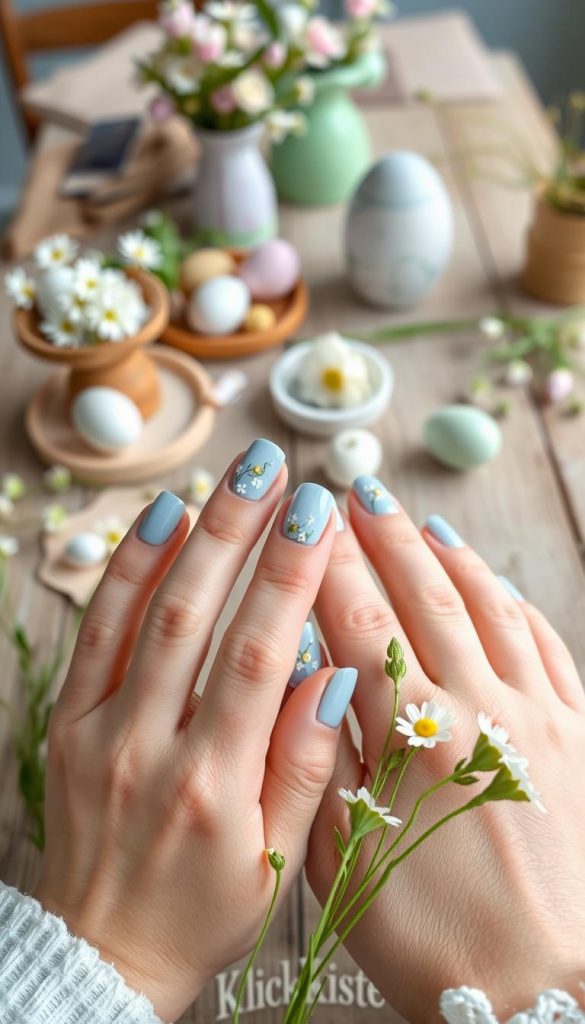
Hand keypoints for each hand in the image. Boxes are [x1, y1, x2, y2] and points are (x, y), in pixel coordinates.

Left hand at [35, 441, 351, 1021]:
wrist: (105, 952)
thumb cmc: (202, 911)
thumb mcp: (277, 864)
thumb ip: (306, 768)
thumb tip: (334, 676)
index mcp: (212, 785)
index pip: (259, 658)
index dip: (290, 578)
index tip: (317, 516)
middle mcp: (150, 748)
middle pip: (198, 619)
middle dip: (240, 533)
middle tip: (275, 469)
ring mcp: (100, 731)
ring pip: (144, 615)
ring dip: (187, 537)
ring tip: (224, 478)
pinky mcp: (69, 723)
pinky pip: (95, 635)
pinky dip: (124, 573)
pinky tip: (155, 523)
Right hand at [308, 478, 584, 1021]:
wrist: (542, 993)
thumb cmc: (430, 940)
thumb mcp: (343, 861)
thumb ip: (320, 763)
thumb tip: (307, 683)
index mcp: (408, 740)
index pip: (356, 622)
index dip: (326, 564)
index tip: (304, 523)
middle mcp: (473, 710)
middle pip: (421, 596)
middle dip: (383, 536)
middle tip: (358, 493)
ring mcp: (532, 716)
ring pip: (486, 607)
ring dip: (448, 555)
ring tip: (419, 519)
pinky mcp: (576, 733)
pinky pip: (545, 644)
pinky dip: (514, 601)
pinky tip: (493, 580)